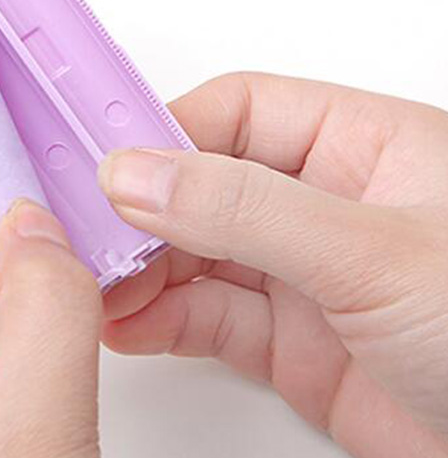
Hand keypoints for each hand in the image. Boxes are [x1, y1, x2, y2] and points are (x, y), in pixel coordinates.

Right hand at [98, 73, 447, 457]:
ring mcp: (307, 277)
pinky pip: (210, 320)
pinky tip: (127, 324)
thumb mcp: (371, 252)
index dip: (166, 132)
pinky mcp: (294, 346)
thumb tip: (139, 175)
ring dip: (142, 269)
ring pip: (199, 256)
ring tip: (95, 285)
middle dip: (142, 210)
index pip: (237, 112)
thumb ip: (245, 209)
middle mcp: (328, 206)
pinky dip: (161, 321)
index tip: (105, 161)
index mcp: (362, 148)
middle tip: (85, 232)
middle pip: (205, 184)